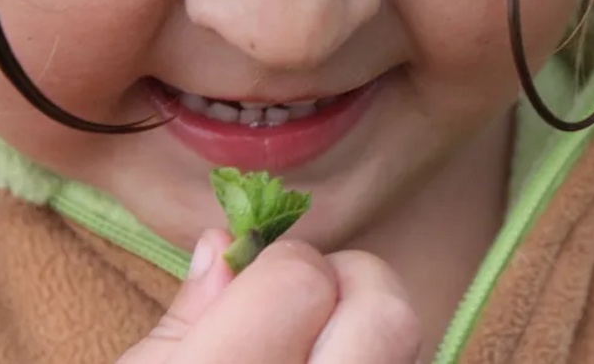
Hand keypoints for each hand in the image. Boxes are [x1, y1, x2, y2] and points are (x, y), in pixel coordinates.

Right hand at [119, 230, 421, 363]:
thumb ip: (182, 320)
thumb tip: (222, 242)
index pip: (301, 282)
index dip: (277, 269)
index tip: (252, 284)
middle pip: (388, 315)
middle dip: (350, 285)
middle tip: (303, 300)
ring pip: (410, 344)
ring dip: (366, 323)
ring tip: (314, 338)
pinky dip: (376, 355)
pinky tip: (329, 362)